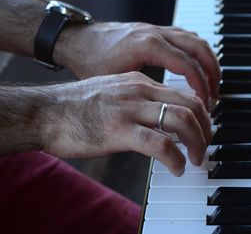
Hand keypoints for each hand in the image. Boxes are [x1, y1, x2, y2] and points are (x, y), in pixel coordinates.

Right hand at [39, 72, 210, 175]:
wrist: (44, 111)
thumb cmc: (76, 106)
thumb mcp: (114, 93)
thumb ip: (138, 101)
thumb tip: (159, 118)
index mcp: (140, 82)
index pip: (184, 93)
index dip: (201, 114)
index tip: (203, 129)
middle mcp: (140, 91)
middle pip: (191, 105)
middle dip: (206, 128)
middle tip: (205, 146)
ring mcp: (130, 110)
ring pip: (182, 121)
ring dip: (197, 143)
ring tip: (195, 159)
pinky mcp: (119, 131)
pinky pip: (160, 145)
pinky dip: (175, 159)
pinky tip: (176, 168)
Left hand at [53, 22, 220, 106]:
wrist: (76, 39)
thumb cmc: (90, 61)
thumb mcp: (115, 85)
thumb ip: (142, 100)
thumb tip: (161, 125)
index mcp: (148, 46)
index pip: (189, 66)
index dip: (202, 88)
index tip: (205, 106)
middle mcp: (156, 34)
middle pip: (199, 50)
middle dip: (213, 75)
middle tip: (215, 99)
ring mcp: (156, 29)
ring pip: (196, 41)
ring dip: (208, 63)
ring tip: (212, 86)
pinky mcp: (154, 31)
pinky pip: (185, 37)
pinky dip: (197, 53)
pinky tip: (196, 69)